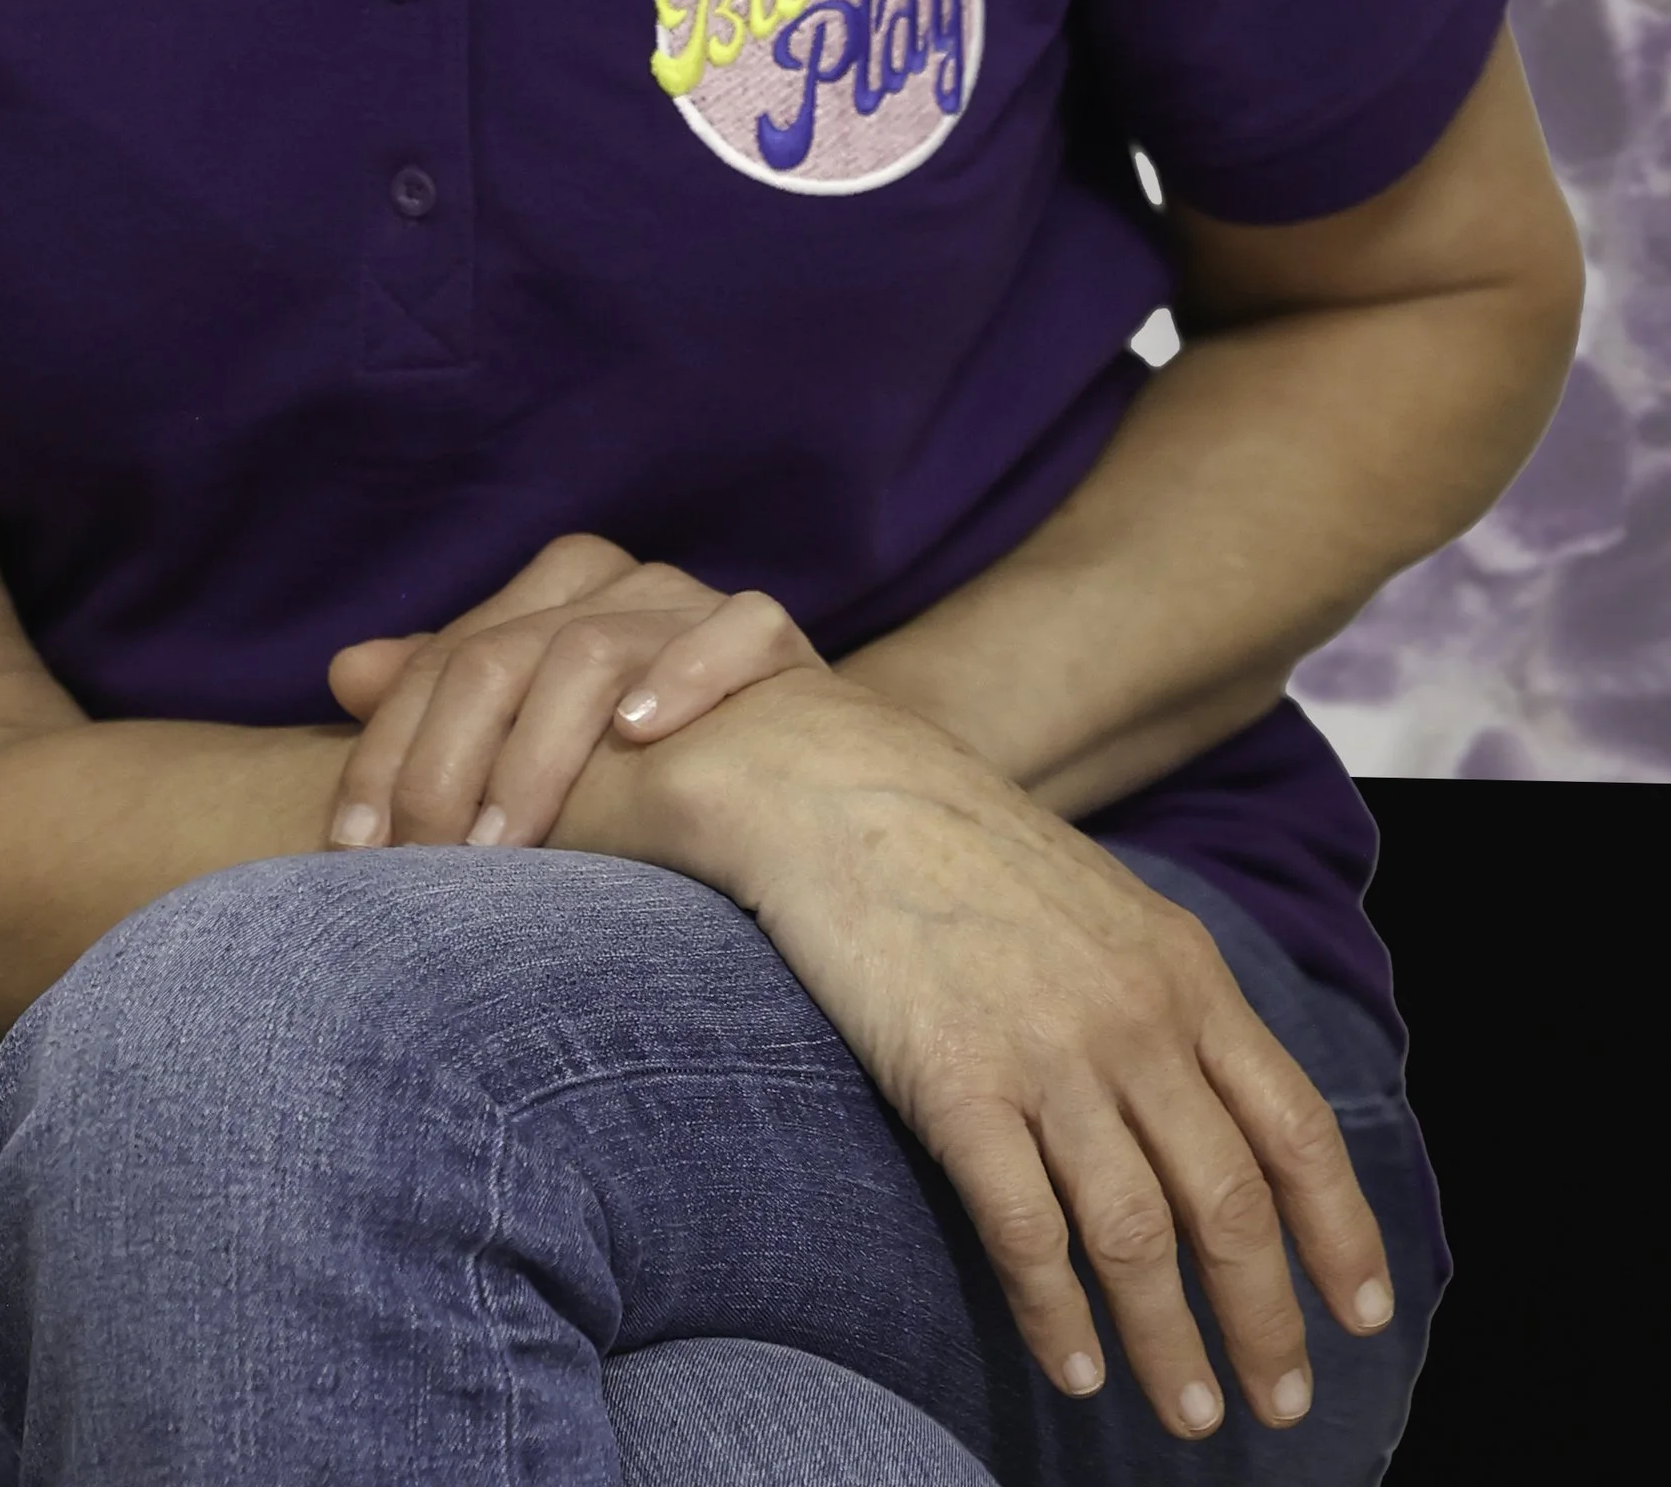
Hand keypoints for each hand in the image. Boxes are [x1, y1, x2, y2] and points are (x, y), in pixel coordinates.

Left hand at [324, 532, 817, 853]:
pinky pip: (733, 630)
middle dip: (445, 769)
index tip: (354, 853)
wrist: (807, 793)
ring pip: (590, 650)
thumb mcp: (533, 746)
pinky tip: (638, 731)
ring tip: (503, 846)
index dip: (391, 754)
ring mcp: (699, 605)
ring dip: (539, 756)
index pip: (447, 662)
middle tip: (419, 866)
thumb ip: (448, 705)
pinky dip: (681, 673)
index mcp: (559, 592)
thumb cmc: (654, 778)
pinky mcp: (773, 640)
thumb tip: (345, 668)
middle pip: (502, 655)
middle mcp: (624, 583)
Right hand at [628, 666, 1397, 1444]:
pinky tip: (1076, 1367)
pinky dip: (1059, 1316)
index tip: (1364, 1315)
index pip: (1296, 1126)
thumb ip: (1165, 998)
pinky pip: (1026, 1231)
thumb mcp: (1104, 903)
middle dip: (1265, 1320)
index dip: (1340, 1232)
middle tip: (1282, 1405)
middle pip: (1230, 1203)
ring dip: (1172, 1345)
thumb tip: (1215, 1103)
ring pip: (1138, 1238)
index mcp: (1184, 970)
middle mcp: (1134, 1017)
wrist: (835, 782)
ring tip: (1189, 1417)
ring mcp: (1047, 1052)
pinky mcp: (955, 1082)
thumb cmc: (963, 844)